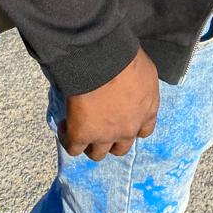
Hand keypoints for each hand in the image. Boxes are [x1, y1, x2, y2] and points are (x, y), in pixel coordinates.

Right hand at [59, 47, 159, 161]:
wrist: (103, 60)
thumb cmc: (126, 58)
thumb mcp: (146, 71)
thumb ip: (142, 88)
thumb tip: (133, 87)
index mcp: (147, 112)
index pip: (144, 131)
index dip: (132, 127)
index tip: (123, 119)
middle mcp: (128, 129)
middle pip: (120, 148)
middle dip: (111, 140)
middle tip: (101, 126)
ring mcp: (105, 135)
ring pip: (97, 154)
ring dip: (90, 144)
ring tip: (82, 128)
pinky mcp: (82, 135)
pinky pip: (73, 148)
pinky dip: (68, 138)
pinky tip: (65, 125)